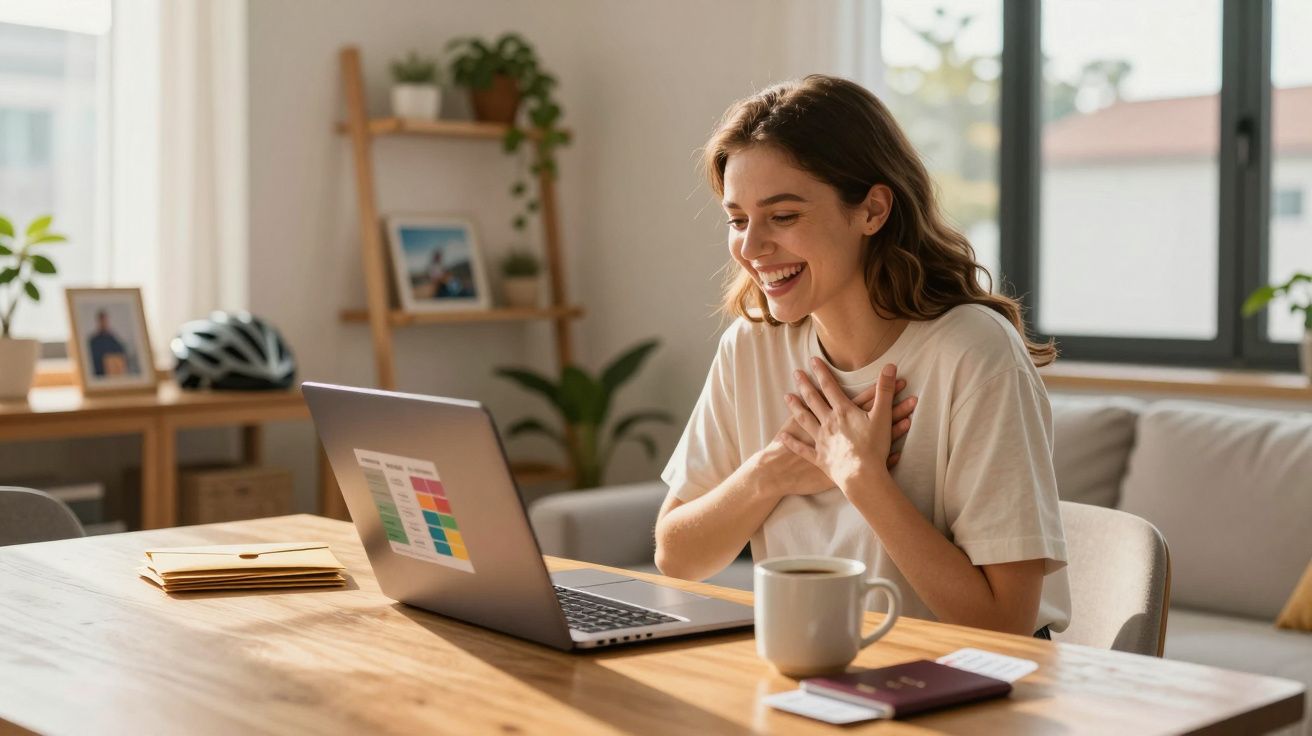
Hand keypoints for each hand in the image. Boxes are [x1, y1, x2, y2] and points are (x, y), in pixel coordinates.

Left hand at [779, 358, 904, 491]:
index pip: (830, 387)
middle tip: (796, 373)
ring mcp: (821, 440)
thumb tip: (890, 366)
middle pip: (813, 400)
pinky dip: (792, 442)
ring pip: (804, 420)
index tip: (813, 361)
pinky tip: (782, 436)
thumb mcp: (882, 415)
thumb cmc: (874, 446)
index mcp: (842, 411)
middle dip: (805, 385)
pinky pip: (802, 448)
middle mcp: (828, 423)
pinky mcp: (819, 457)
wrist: (862, 475)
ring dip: (795, 407)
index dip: (822, 372)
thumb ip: (884, 390)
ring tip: (787, 397)